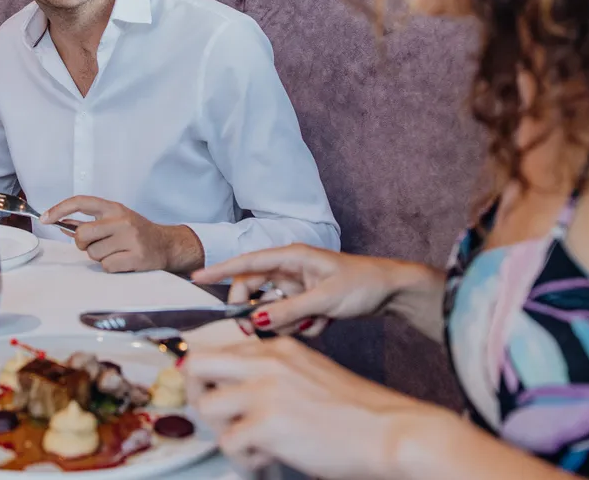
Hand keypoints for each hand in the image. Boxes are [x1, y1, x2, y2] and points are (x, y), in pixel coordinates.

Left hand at [40, 196, 204, 272]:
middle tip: (94, 245)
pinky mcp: (136, 257)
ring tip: (115, 252)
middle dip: (82, 243)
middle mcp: (121, 220)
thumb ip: (90, 221)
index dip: (59, 209)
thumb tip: (61, 223)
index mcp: (114, 208)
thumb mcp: (116, 219)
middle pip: (82, 234)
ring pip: (93, 254)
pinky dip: (111, 267)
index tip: (44, 218)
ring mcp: (130, 238)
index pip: (81, 202)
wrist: (167, 244)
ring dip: (99, 257)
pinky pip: (107, 267)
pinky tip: (123, 261)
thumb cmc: (136, 232)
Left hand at [182, 337, 454, 478]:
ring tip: (253, 448)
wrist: (393, 432)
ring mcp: (264, 390)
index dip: (206, 377)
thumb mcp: (311, 375)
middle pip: (195, 365)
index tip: (209, 395)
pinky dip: (244, 459)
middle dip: (196, 395)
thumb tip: (239, 392)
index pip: (218, 349)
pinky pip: (228, 444)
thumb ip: (275, 376)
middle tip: (218, 420)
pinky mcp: (267, 423)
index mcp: (278, 349)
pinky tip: (269, 460)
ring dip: (224, 434)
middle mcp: (266, 362)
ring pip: (206, 407)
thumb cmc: (360, 413)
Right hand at [192, 244, 416, 337]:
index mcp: (291, 257)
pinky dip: (304, 325)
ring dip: (289, 322)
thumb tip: (256, 320)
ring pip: (274, 309)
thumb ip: (288, 310)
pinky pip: (290, 318)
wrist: (391, 291)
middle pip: (255, 290)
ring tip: (317, 322)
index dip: (220, 270)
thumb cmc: (361, 284)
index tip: (197, 278)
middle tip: (259, 332)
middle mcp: (290, 269)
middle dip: (259, 312)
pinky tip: (326, 322)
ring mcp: (298, 286)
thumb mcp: (323, 299)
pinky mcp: (306, 300)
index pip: (247, 263)